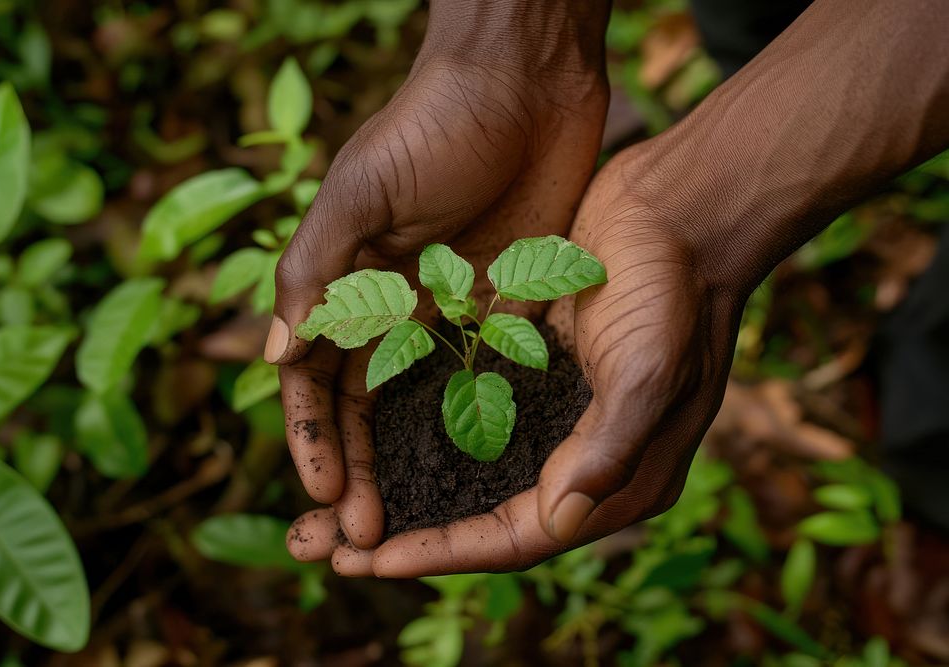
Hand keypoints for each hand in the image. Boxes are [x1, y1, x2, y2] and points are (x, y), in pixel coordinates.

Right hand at [266, 2, 609, 525]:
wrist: (524, 83)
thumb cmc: (434, 125)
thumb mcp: (363, 191)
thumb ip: (318, 270)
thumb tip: (280, 355)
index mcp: (344, 283)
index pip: (314, 381)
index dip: (314, 441)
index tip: (324, 499)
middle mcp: (390, 308)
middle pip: (360, 409)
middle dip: (356, 470)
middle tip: (364, 535)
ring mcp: (446, 315)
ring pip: (415, 410)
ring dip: (407, 466)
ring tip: (411, 525)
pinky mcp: (502, 312)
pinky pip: (478, 384)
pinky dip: (466, 432)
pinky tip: (472, 476)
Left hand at [285, 141, 747, 575]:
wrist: (679, 209)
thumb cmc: (676, 291)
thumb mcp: (651, 371)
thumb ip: (610, 447)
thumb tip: (559, 517)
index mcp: (615, 478)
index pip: (516, 538)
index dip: (440, 554)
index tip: (366, 563)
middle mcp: (579, 458)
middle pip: (481, 519)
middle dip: (405, 537)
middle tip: (324, 550)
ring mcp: (553, 418)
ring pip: (465, 473)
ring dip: (401, 489)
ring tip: (331, 510)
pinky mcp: (531, 375)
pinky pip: (468, 419)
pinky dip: (418, 432)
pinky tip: (367, 436)